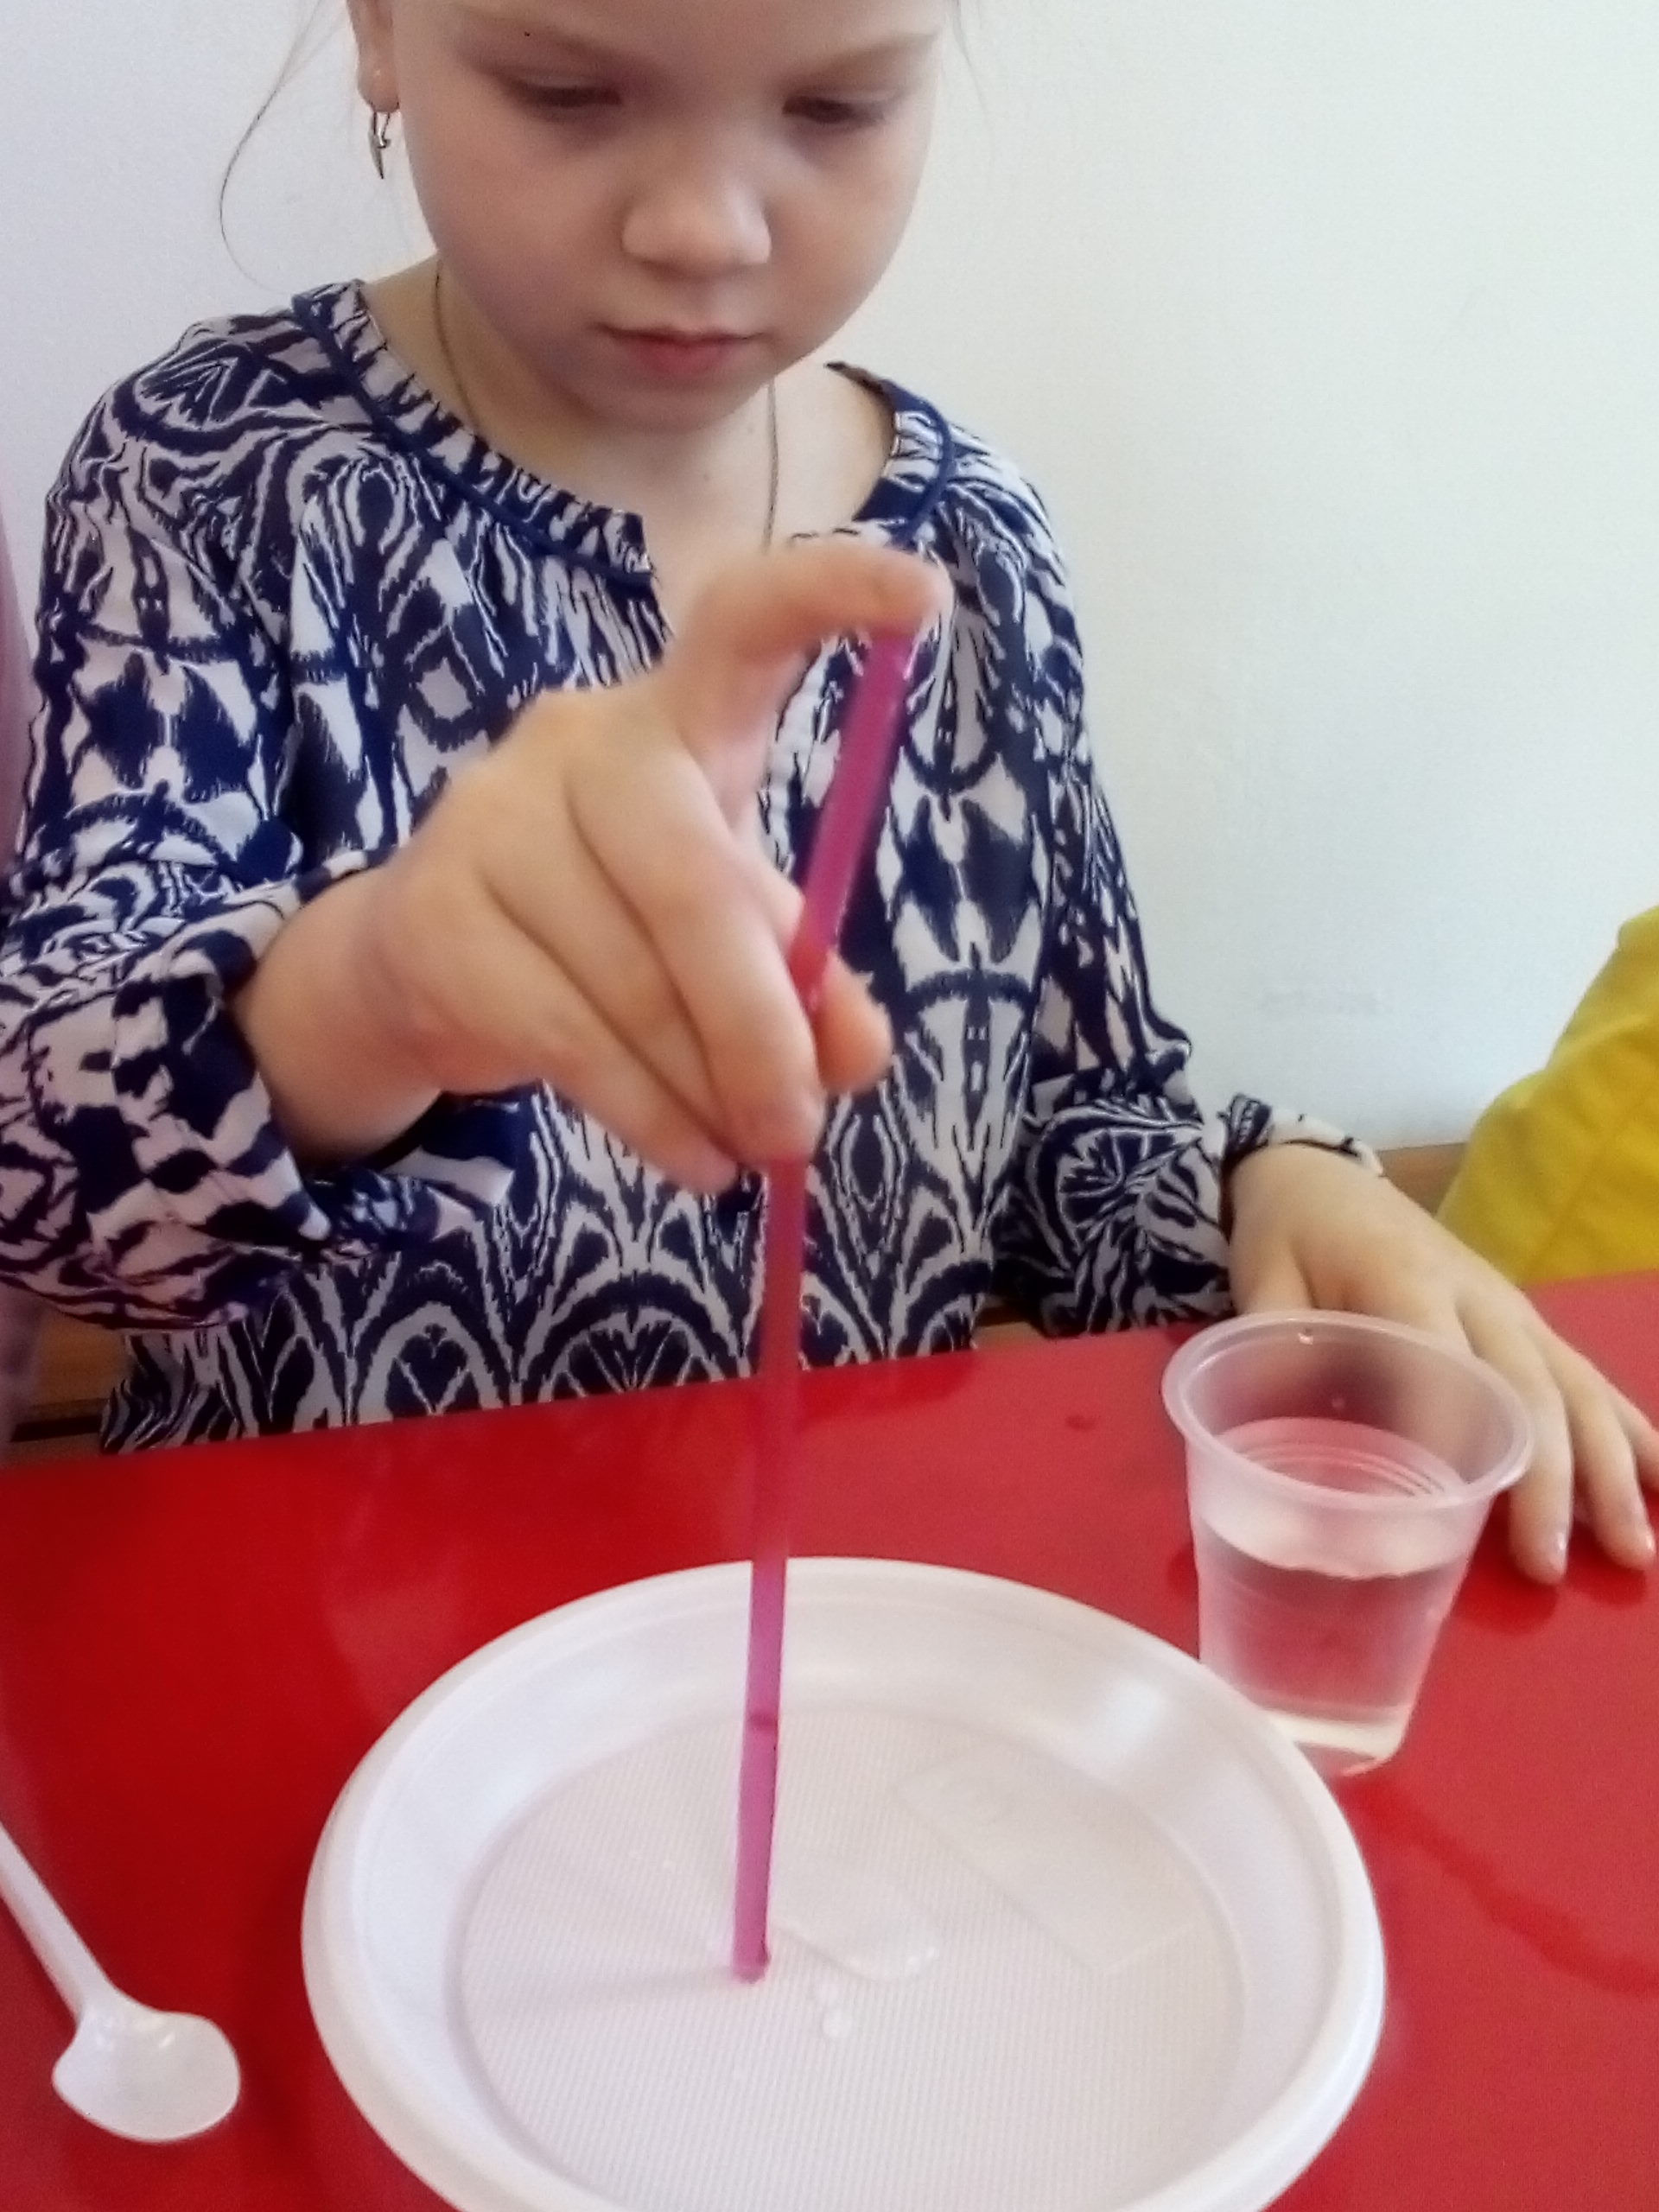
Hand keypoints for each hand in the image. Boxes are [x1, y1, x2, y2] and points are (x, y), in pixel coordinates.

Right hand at [238, 541, 949, 1186]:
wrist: (420, 964)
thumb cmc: (605, 925)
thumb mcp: (718, 932)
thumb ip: (795, 972)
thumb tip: (857, 1057)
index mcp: (673, 717)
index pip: (743, 626)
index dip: (829, 598)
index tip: (925, 594)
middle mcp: (578, 742)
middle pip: (691, 877)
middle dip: (759, 1022)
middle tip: (802, 1130)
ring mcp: (491, 820)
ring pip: (631, 979)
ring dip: (705, 1089)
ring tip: (748, 1154)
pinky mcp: (436, 914)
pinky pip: (568, 1035)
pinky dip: (647, 1114)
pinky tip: (690, 1160)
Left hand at [1226, 1142, 1658, 1582]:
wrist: (1318, 1174)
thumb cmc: (1287, 1237)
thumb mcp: (1261, 1284)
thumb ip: (1274, 1351)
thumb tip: (1274, 1443)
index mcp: (1402, 1282)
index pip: (1443, 1363)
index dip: (1457, 1434)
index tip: (1465, 1513)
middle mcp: (1476, 1296)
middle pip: (1529, 1390)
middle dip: (1549, 1482)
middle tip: (1548, 1567)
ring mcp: (1512, 1309)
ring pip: (1577, 1389)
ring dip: (1610, 1471)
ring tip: (1633, 1552)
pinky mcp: (1526, 1321)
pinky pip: (1590, 1377)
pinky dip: (1634, 1432)